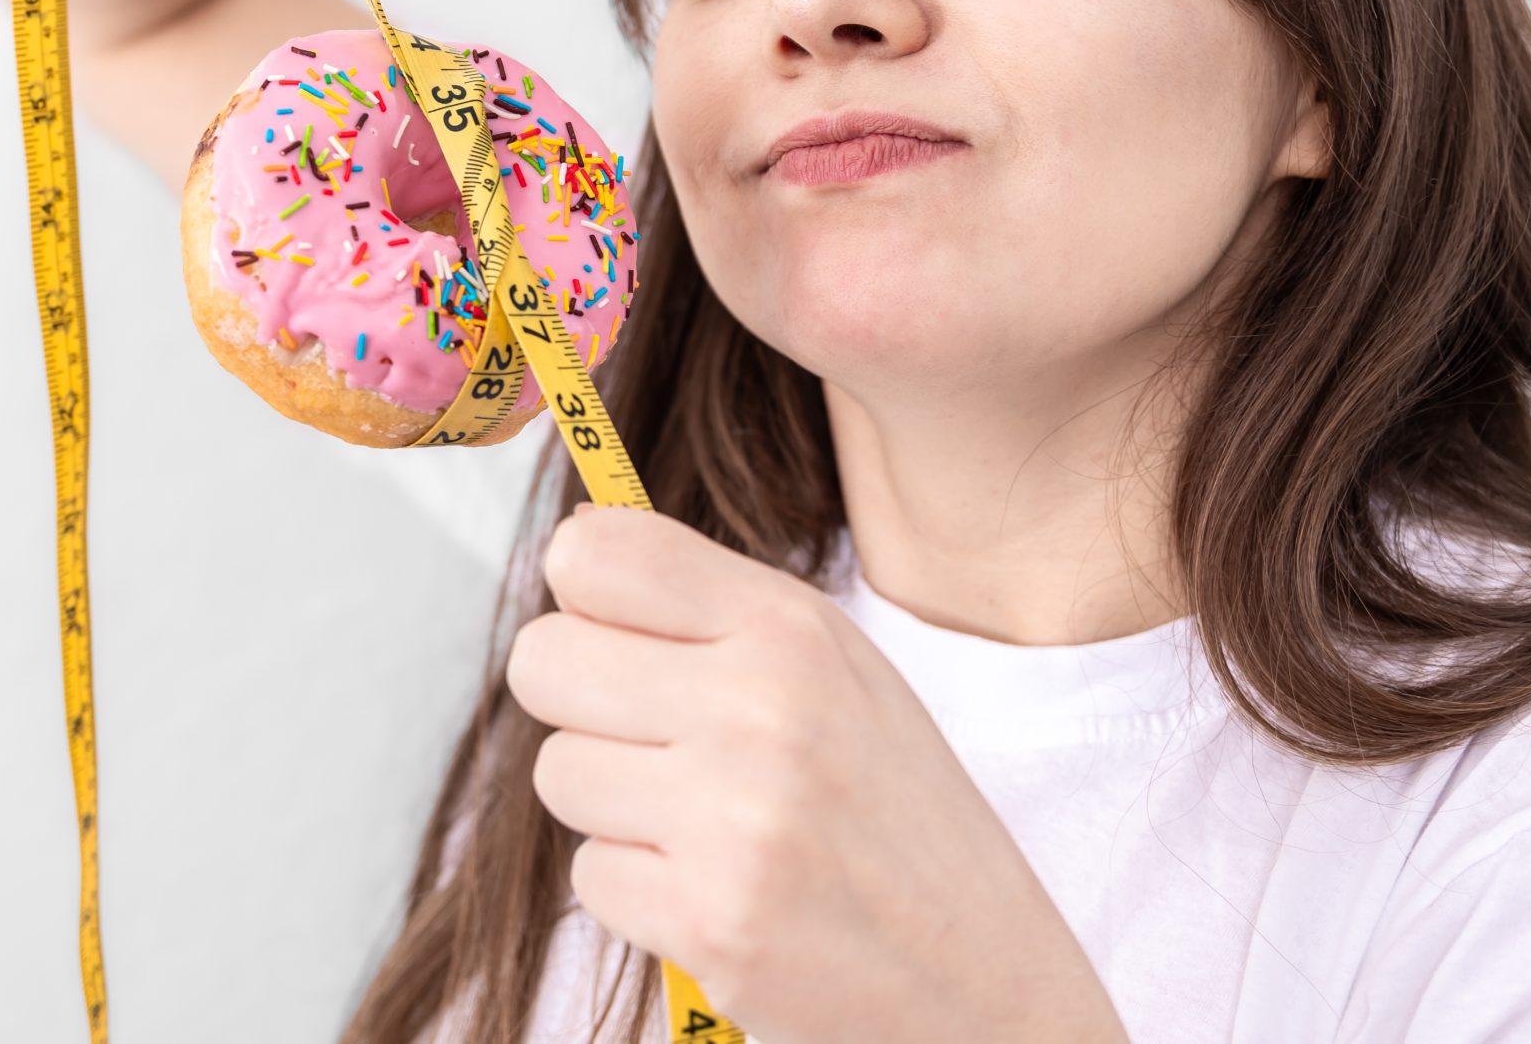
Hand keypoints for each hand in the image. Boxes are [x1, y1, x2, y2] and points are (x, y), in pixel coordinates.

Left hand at [508, 504, 1129, 1043]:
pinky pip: (588, 873)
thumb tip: (574, 557)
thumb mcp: (836, 669)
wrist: (987, 977)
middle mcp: (759, 708)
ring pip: (558, 772)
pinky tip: (715, 890)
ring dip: (613, 805)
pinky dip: (638, 890)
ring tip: (703, 824)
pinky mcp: (707, 920)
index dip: (583, 600)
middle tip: (652, 742)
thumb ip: (711, 609)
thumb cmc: (893, 811)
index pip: (591, 553)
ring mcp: (731, 818)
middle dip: (579, 705)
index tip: (618, 637)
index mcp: (788, 628)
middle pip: (542, 662)